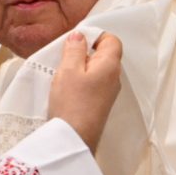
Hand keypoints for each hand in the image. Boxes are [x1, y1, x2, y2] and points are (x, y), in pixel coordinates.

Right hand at [47, 31, 122, 152]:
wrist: (74, 138)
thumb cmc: (72, 103)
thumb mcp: (68, 69)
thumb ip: (74, 49)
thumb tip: (80, 36)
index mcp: (110, 65)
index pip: (111, 40)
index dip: (94, 35)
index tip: (76, 40)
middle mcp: (114, 78)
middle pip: (103, 55)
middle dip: (84, 51)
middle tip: (64, 57)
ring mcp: (108, 93)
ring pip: (96, 70)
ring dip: (79, 68)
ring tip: (62, 74)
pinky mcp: (99, 104)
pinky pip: (92, 84)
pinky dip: (79, 81)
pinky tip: (65, 88)